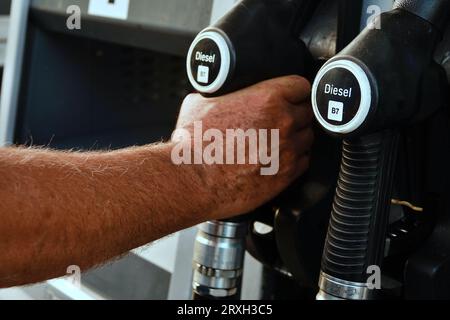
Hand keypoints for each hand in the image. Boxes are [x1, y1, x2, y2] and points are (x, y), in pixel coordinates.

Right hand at [174, 75, 313, 219]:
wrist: (192, 179)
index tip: (291, 97)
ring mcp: (287, 150)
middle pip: (307, 112)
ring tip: (277, 143)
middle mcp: (282, 122)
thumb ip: (223, 94)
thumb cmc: (194, 144)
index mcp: (266, 98)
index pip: (300, 86)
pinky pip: (304, 161)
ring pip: (307, 138)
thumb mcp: (202, 102)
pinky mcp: (287, 174)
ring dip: (296, 139)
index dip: (294, 91)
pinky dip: (294, 160)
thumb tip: (223, 93)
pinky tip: (277, 160)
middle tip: (279, 123)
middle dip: (295, 116)